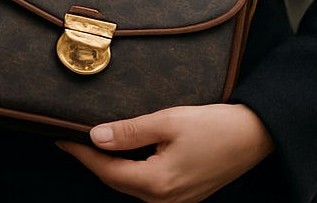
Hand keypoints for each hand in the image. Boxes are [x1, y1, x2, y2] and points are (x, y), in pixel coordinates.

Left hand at [57, 104, 273, 202]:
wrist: (255, 136)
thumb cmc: (214, 126)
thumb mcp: (168, 121)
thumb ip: (130, 131)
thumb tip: (96, 137)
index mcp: (158, 183)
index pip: (107, 170)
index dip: (82, 154)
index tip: (61, 138)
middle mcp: (166, 200)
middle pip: (117, 181)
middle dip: (93, 161)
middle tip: (71, 139)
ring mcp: (177, 200)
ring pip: (132, 185)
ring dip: (111, 167)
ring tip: (92, 143)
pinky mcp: (186, 194)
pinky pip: (148, 185)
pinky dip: (130, 170)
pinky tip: (124, 153)